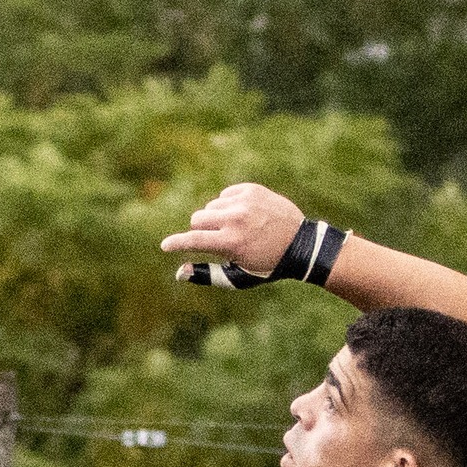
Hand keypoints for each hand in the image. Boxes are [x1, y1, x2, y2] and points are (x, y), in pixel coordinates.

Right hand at [159, 184, 303, 280]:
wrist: (301, 244)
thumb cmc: (266, 265)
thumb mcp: (238, 276)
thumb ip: (207, 274)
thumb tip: (178, 273)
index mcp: (231, 242)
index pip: (193, 240)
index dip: (175, 244)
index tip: (165, 246)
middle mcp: (236, 219)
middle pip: (197, 219)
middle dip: (201, 230)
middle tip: (218, 239)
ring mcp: (245, 202)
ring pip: (211, 206)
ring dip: (217, 218)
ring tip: (237, 228)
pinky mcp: (252, 189)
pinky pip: (225, 194)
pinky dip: (228, 205)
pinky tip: (245, 215)